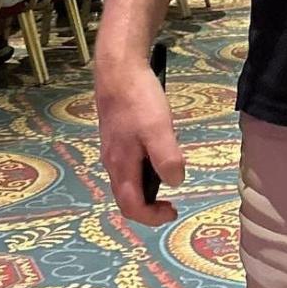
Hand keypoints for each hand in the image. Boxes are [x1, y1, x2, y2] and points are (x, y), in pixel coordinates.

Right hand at [95, 52, 185, 226]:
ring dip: (146, 187)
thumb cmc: (138, 100)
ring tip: (167, 176)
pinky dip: (142, 170)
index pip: (131, 207)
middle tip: (170, 202)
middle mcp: (112, 162)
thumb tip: (174, 183)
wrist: (118, 70)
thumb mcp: (158, 130)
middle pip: (126, 196)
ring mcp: (112, 148)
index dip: (151, 217)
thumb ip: (166, 159)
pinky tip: (157, 153)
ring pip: (127, 180)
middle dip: (148, 206)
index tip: (173, 212)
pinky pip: (127, 164)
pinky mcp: (116, 136)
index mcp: (121, 166)